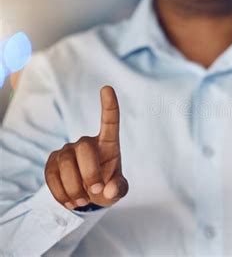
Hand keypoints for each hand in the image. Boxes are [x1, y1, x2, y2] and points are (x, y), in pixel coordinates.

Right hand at [44, 86, 127, 208]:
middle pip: (84, 148)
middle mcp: (86, 142)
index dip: (109, 106)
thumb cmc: (108, 186)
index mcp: (108, 144)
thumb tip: (110, 189)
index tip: (107, 89)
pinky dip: (61, 193)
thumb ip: (119, 188)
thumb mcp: (118, 189)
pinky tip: (71, 201)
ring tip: (83, 201)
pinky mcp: (52, 162)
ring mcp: (67, 151)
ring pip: (66, 164)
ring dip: (75, 188)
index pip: (109, 122)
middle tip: (95, 191)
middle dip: (90, 173)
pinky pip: (52, 175)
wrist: (88, 197)